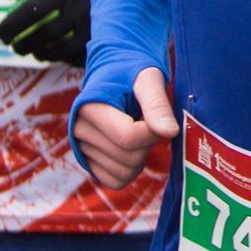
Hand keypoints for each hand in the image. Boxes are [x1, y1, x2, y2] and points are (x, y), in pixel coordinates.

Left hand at [0, 0, 89, 66]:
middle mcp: (79, 9)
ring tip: (36, 51)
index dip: (10, 26)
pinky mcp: (107, 39)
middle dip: (22, 45)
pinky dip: (65, 58)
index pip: (28, 12)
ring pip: (59, 51)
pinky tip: (61, 54)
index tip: (0, 34)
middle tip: (15, 45)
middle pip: (41, 36)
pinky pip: (80, 57)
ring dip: (41, 54)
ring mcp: (95, 26)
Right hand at [74, 67, 177, 189]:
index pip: (128, 137)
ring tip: (137, 128)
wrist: (115, 70)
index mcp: (90, 107)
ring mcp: (81, 149)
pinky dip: (131, 170)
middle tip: (147, 120)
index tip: (157, 117)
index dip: (152, 131)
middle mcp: (79, 131)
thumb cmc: (133, 70)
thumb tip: (171, 132)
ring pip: (123, 173)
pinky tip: (133, 146)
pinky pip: (115, 180)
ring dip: (141, 155)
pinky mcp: (88, 161)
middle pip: (128, 158)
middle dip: (148, 142)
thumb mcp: (148, 78)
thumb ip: (157, 104)